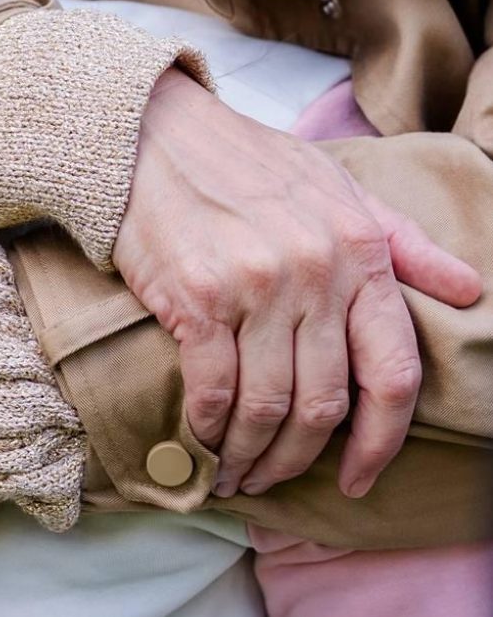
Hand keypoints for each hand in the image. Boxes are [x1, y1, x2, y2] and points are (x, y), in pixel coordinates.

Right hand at [113, 69, 481, 498]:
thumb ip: (404, 245)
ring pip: (267, 406)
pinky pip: (213, 389)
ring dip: (249, 455)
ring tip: (234, 474)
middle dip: (298, 460)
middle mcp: (317, 274)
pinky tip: (202, 443)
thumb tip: (470, 290)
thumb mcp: (339, 189)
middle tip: (272, 482)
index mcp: (361, 253)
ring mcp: (257, 288)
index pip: (393, 373)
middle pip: (323, 404)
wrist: (154, 135)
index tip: (358, 480)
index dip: (381, 442)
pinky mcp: (198, 298)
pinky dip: (208, 429)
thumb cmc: (244, 163)